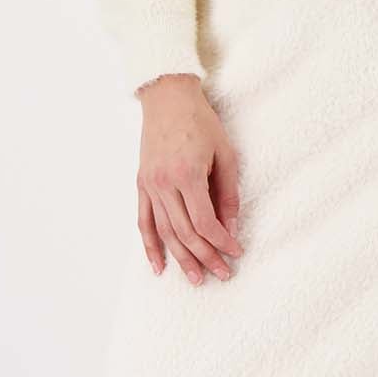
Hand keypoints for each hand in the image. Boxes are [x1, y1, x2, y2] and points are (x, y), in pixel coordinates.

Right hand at [134, 75, 243, 284]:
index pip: (204, 222)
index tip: (236, 253)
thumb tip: (231, 227)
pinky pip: (144, 221)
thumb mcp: (225, 154)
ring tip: (195, 279)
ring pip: (164, 231)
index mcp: (187, 174)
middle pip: (184, 232)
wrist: (167, 98)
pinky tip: (158, 265)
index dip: (221, 242)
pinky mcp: (141, 184)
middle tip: (222, 274)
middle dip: (205, 257)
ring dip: (180, 258)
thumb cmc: (201, 122)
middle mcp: (164, 183)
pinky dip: (149, 245)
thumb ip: (228, 193)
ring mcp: (149, 185)